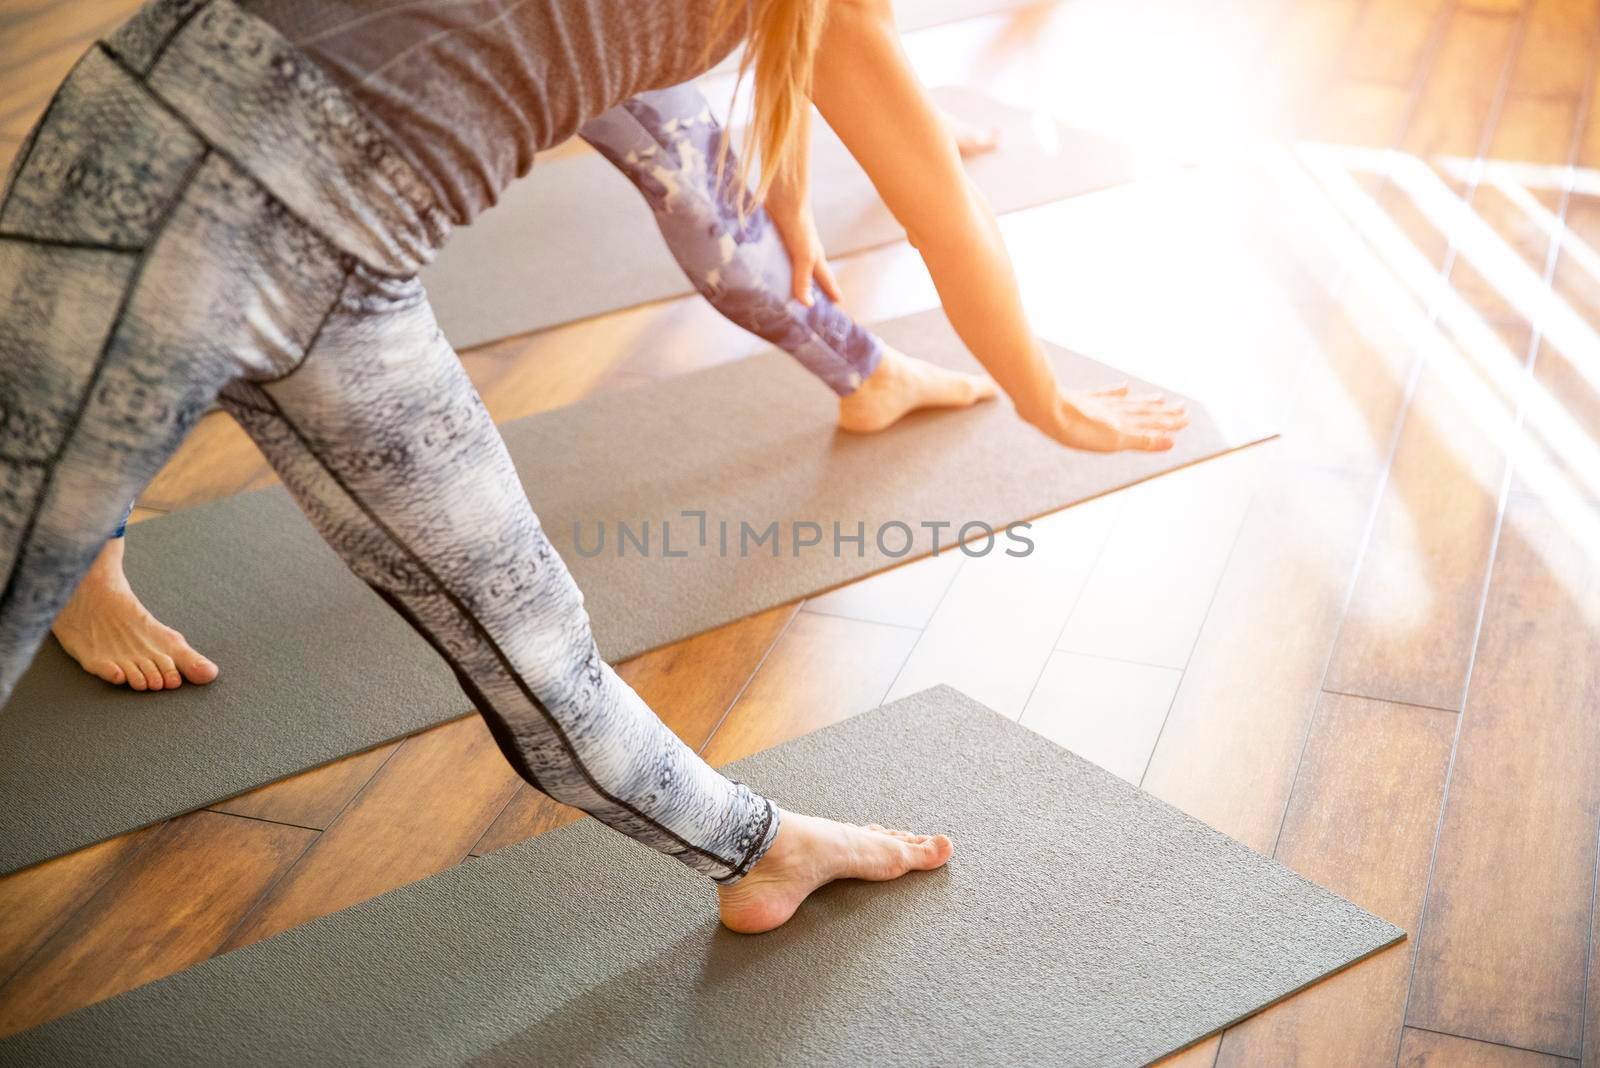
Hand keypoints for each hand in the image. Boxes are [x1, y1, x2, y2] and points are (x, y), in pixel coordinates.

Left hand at [764, 195, 842, 306]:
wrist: (783, 197)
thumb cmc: (799, 226)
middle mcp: (803, 254)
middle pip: (811, 275)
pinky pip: (776, 258)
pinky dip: (774, 267)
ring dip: (791, 279)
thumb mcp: (804, 256)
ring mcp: (789, 246)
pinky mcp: (775, 239)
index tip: (838, 305)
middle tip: (813, 305)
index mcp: (815, 259)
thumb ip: (803, 280)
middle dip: (813, 289)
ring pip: (792, 267)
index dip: (832, 293)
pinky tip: (765, 272)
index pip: (827, 280)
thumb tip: (807, 304)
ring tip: (786, 294)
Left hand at [1023, 383, 1189, 451]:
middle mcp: (1114, 412)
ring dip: (1146, 402)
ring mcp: (1099, 405)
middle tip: (1182, 409)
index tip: (1186, 419)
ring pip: (1129, 403)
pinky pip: (1107, 395)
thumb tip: (1172, 442)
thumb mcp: (1113, 441)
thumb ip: (1142, 440)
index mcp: (1123, 424)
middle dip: (1164, 413)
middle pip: (1144, 412)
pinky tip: (1124, 387)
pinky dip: (1118, 392)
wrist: (1045, 408)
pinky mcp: (1083, 400)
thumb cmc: (1078, 429)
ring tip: (1160, 398)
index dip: (1170, 423)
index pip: (1152, 423)